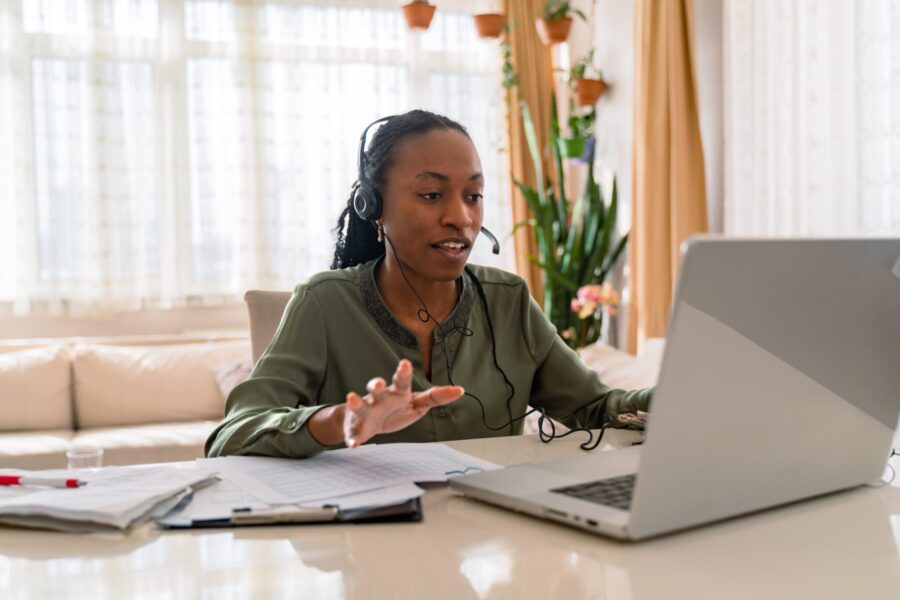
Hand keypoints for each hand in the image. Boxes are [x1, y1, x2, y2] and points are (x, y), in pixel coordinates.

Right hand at [343, 359, 463, 447]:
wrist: (366, 422)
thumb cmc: (395, 409)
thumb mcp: (416, 403)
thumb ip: (436, 396)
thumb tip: (460, 389)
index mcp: (396, 393)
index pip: (401, 382)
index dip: (403, 373)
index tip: (405, 364)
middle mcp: (379, 399)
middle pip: (377, 389)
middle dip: (375, 384)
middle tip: (377, 383)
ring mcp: (366, 412)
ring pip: (361, 406)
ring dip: (356, 403)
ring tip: (352, 398)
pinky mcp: (356, 428)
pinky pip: (354, 434)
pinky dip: (353, 439)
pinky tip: (354, 444)